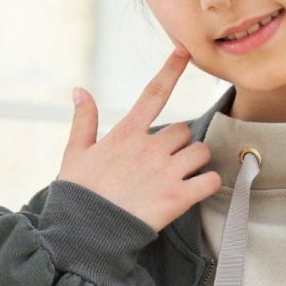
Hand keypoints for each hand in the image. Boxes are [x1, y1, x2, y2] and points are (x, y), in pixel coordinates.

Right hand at [59, 42, 222, 232]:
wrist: (85, 234)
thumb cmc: (79, 195)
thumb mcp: (75, 154)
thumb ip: (83, 120)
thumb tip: (80, 90)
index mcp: (126, 134)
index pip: (154, 93)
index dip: (171, 69)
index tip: (185, 51)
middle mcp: (149, 147)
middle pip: (184, 130)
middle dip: (180, 144)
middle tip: (167, 163)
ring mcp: (166, 172)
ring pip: (201, 152)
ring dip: (196, 162)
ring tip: (181, 177)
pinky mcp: (178, 197)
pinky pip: (211, 180)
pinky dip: (210, 183)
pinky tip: (198, 190)